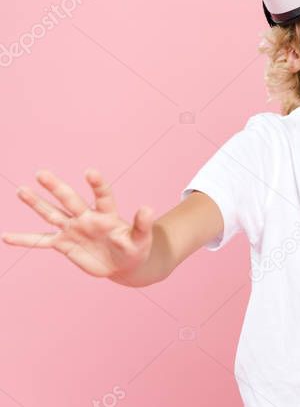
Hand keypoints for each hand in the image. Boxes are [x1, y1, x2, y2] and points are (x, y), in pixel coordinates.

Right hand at [1, 169, 153, 279]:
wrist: (124, 263)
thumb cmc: (136, 248)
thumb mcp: (141, 239)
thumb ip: (142, 224)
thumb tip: (148, 208)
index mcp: (107, 215)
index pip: (102, 196)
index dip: (97, 184)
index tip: (90, 172)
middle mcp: (87, 217)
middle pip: (70, 200)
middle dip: (56, 188)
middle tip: (41, 173)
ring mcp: (73, 229)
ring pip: (52, 214)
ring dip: (37, 203)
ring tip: (22, 190)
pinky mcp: (64, 244)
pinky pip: (41, 241)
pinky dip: (24, 240)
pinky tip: (5, 236)